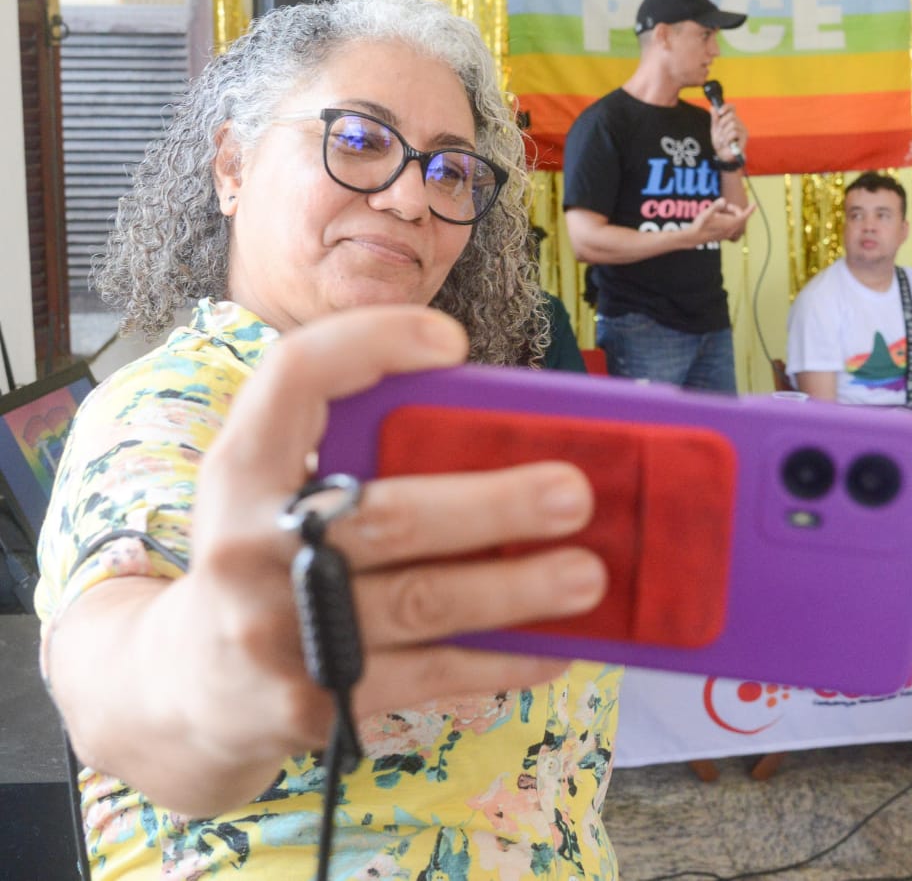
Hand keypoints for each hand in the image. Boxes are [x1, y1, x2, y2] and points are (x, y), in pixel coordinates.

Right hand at [52, 306, 606, 812]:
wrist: (185, 690)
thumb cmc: (267, 561)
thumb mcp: (273, 494)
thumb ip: (349, 452)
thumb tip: (504, 432)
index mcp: (240, 471)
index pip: (294, 378)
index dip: (371, 345)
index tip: (452, 343)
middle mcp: (247, 547)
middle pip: (388, 515)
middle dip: (494, 504)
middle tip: (575, 492)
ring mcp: (277, 632)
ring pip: (422, 603)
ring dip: (517, 588)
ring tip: (589, 574)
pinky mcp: (312, 705)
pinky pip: (429, 675)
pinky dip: (503, 659)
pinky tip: (559, 645)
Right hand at [689, 197, 756, 244]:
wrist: (694, 237)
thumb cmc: (700, 225)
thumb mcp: (707, 213)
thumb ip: (716, 206)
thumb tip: (724, 200)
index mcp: (729, 225)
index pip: (743, 216)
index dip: (749, 210)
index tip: (754, 204)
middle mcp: (731, 230)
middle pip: (740, 218)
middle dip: (735, 210)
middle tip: (725, 206)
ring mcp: (728, 234)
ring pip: (736, 222)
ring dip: (732, 215)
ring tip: (719, 212)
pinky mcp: (725, 235)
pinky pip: (732, 226)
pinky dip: (729, 220)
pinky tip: (719, 218)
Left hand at [710, 102, 747, 165]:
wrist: (724, 156)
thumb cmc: (720, 143)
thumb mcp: (715, 130)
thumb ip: (715, 119)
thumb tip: (712, 107)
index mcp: (732, 120)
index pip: (732, 108)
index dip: (726, 107)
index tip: (720, 112)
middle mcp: (739, 123)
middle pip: (731, 116)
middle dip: (722, 124)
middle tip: (719, 133)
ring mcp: (743, 130)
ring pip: (733, 124)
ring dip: (724, 133)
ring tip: (722, 141)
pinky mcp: (744, 138)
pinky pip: (734, 133)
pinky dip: (727, 139)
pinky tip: (726, 144)